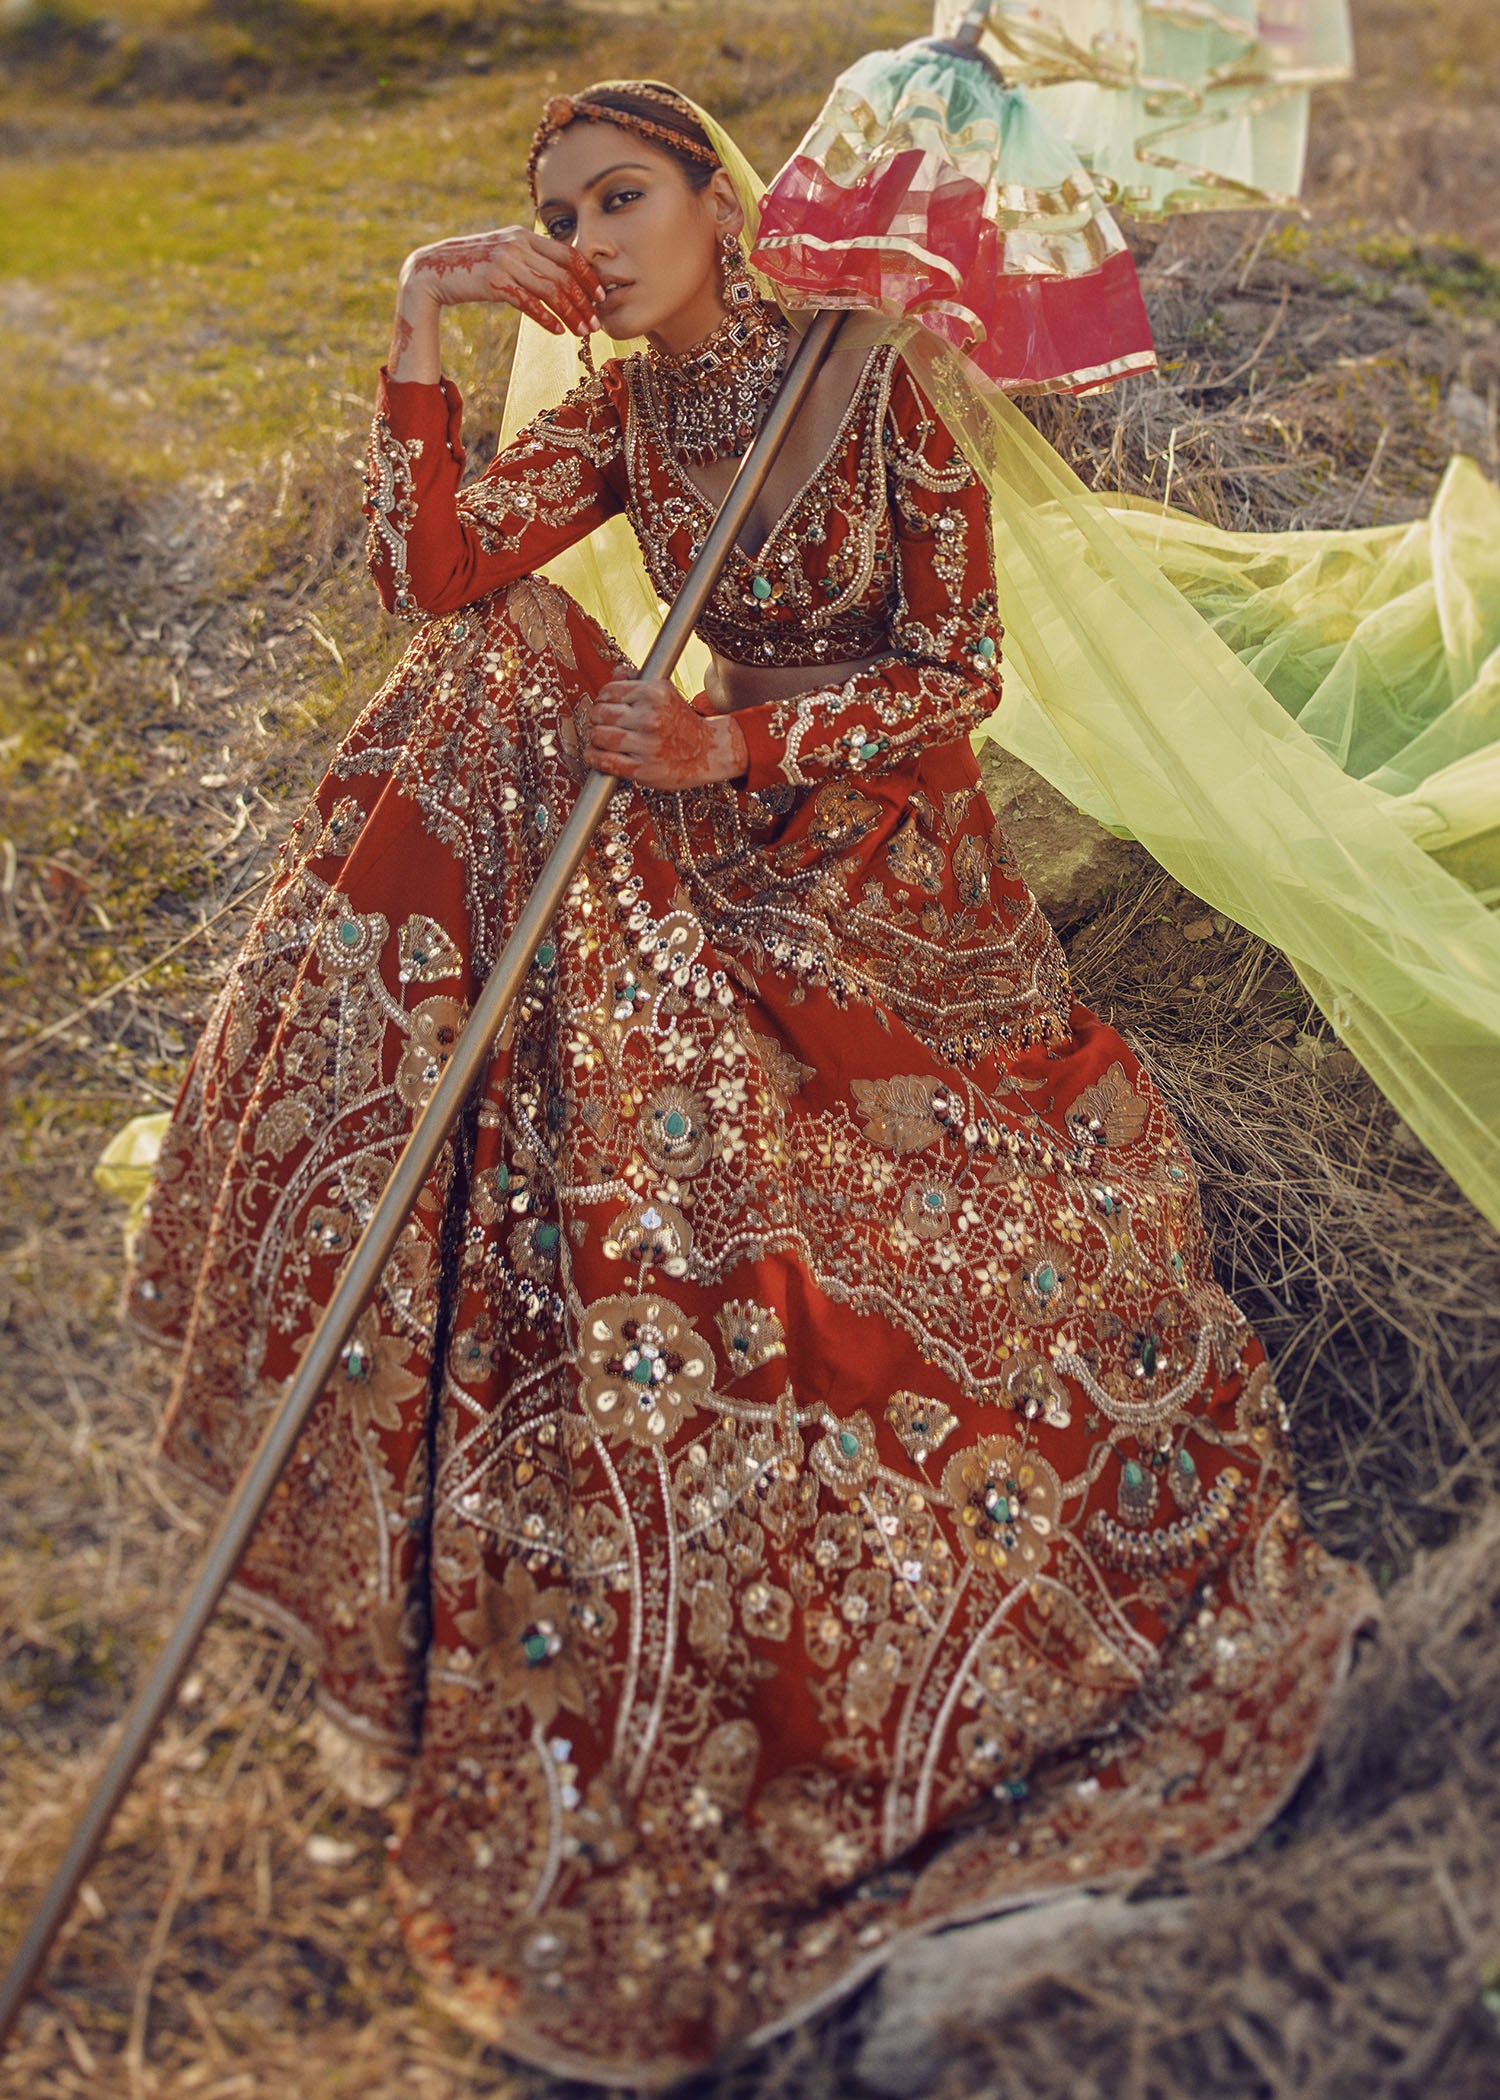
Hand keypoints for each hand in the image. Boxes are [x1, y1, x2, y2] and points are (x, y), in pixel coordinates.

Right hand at [400, 227, 603, 336]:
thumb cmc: (472, 268)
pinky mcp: (494, 282)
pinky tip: (558, 331)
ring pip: (550, 289)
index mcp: (523, 235)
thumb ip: (528, 260)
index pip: (567, 253)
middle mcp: (517, 244)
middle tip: (596, 323)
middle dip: (584, 301)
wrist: (432, 270)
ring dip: (571, 313)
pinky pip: (529, 302)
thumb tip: (558, 277)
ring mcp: (506, 262)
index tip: (601, 295)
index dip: (588, 275)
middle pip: (563, 274)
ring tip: (583, 332)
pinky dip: (546, 318)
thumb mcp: (503, 255)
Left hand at [585, 674, 748, 789]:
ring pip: (599, 735)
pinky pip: (604, 760)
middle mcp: (650, 716)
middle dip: (597, 718)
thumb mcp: (666, 694)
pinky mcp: (642, 768)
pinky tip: (595, 754)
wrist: (708, 752)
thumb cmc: (683, 723)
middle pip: (601, 713)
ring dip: (595, 738)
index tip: (606, 706)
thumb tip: (616, 672)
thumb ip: (638, 681)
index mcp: (655, 693)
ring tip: (601, 739)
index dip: (603, 699)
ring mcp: (646, 744)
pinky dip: (593, 757)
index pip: (609, 690)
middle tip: (603, 723)